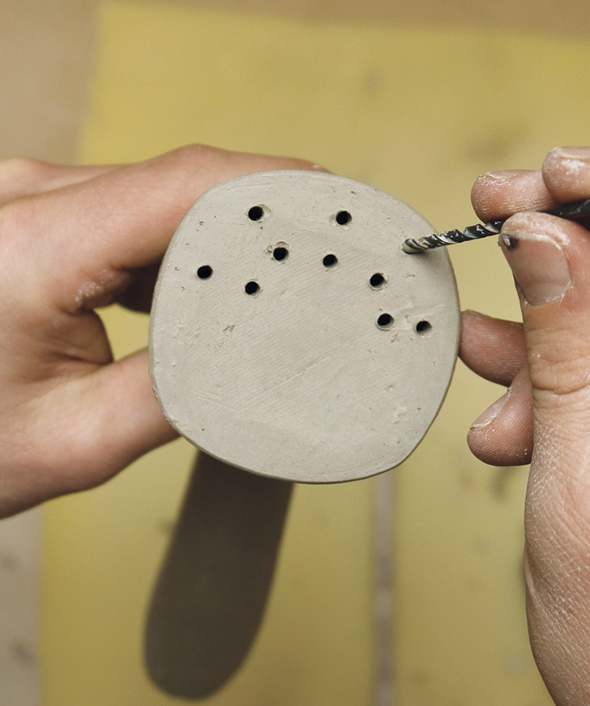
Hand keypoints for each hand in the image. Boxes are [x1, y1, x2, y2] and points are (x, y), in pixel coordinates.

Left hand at [0, 145, 320, 516]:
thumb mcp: (77, 442)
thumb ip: (175, 397)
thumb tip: (249, 362)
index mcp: (31, 250)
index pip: (183, 187)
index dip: (271, 189)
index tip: (331, 209)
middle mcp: (26, 202)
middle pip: (178, 182)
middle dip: (260, 215)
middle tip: (320, 255)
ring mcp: (30, 200)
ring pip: (159, 193)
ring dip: (221, 232)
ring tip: (271, 278)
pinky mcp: (40, 215)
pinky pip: (132, 211)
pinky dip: (182, 242)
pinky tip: (207, 281)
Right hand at [460, 146, 589, 704]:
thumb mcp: (584, 457)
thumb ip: (570, 338)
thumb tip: (544, 236)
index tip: (547, 178)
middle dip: (556, 235)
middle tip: (497, 211)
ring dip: (528, 328)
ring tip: (480, 344)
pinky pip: (571, 370)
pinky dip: (525, 379)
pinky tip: (498, 407)